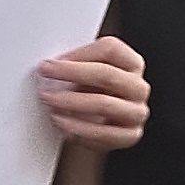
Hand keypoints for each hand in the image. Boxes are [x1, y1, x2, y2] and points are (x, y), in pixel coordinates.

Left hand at [35, 35, 149, 148]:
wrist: (95, 125)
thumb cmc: (90, 93)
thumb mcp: (86, 73)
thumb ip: (75, 63)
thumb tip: (50, 63)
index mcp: (132, 63)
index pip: (110, 49)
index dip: (79, 53)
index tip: (52, 62)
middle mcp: (138, 87)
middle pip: (107, 74)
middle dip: (72, 74)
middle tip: (47, 76)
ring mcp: (136, 112)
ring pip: (105, 104)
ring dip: (71, 103)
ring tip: (50, 102)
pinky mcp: (129, 136)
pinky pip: (104, 133)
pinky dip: (79, 128)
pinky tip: (61, 123)